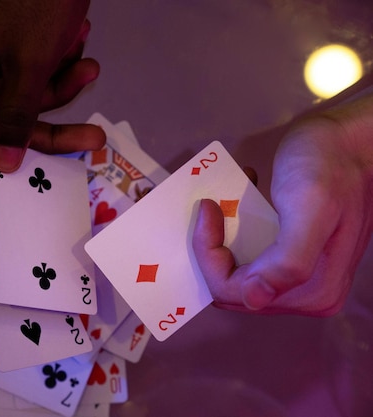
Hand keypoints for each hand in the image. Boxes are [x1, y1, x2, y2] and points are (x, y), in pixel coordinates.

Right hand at [0, 0, 104, 171]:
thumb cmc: (35, 0)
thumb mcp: (29, 68)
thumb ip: (15, 119)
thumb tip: (2, 163)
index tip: (22, 159)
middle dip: (48, 120)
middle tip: (91, 134)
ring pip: (19, 93)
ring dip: (58, 86)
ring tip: (88, 65)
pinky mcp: (3, 36)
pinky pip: (26, 67)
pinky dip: (54, 64)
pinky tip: (79, 44)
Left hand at [192, 92, 372, 315]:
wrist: (355, 141)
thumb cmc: (331, 165)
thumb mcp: (310, 207)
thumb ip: (288, 261)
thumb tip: (255, 299)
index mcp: (312, 291)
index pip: (232, 290)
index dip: (209, 253)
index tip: (208, 208)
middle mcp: (310, 295)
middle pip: (234, 288)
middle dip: (213, 250)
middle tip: (212, 207)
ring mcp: (305, 279)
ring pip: (239, 274)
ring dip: (223, 239)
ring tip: (226, 202)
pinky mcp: (299, 260)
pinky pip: (252, 258)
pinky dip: (238, 232)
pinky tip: (243, 200)